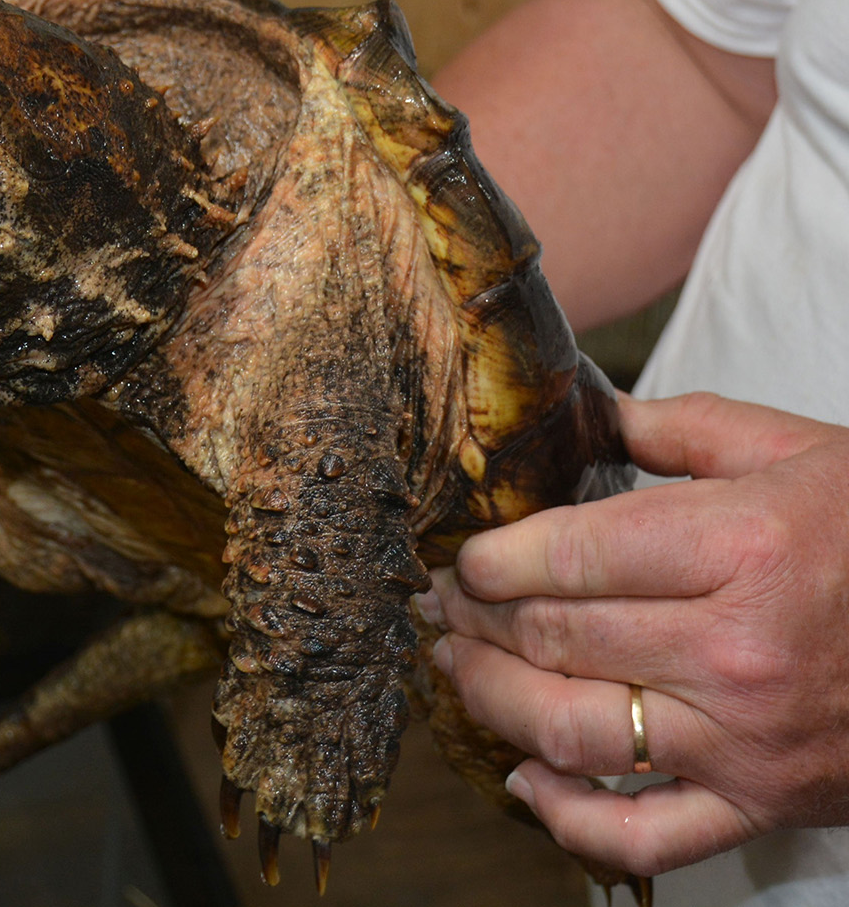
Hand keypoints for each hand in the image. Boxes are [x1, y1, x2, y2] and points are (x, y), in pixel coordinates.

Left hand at [417, 392, 848, 876]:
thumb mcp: (805, 453)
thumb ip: (689, 429)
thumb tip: (598, 411)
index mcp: (743, 547)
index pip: (571, 557)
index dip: (491, 559)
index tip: (458, 559)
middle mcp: (735, 649)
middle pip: (555, 639)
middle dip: (474, 620)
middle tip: (439, 606)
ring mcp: (744, 738)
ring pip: (571, 729)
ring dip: (491, 700)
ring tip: (455, 668)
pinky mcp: (760, 803)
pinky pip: (641, 832)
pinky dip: (568, 818)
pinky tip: (524, 780)